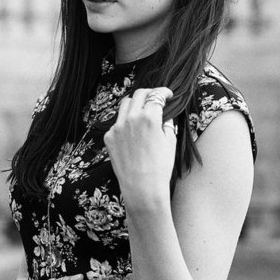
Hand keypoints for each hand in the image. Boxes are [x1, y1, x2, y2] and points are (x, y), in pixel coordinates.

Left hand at [104, 87, 175, 205]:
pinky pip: (117, 122)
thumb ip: (167, 122)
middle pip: (138, 94)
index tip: (168, 95)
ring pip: (125, 105)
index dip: (164, 92)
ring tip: (142, 111)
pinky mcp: (109, 137)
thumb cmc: (160, 167)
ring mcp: (117, 127)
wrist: (142, 187)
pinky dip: (126, 122)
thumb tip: (164, 115)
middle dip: (149, 93)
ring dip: (135, 104)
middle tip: (155, 99)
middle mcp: (131, 118)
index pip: (156, 95)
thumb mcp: (170, 141)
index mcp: (149, 117)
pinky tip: (132, 131)